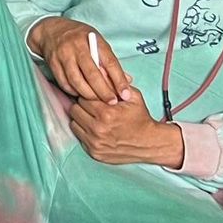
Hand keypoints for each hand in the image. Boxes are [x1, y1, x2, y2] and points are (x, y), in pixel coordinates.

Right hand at [29, 18, 132, 103]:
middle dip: (104, 92)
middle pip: (92, 74)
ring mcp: (64, 54)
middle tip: (112, 102)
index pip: (109, 62)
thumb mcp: (97, 41)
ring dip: (88, 94)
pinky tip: (80, 94)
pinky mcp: (53, 63)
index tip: (125, 94)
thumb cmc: (79, 37)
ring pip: (77, 81)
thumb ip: (110, 61)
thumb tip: (127, 80)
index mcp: (93, 40)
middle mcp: (78, 46)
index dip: (119, 79)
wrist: (52, 30)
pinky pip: (65, 83)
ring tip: (97, 101)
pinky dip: (74, 92)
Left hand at [69, 86, 184, 166]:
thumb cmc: (141, 119)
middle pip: (75, 110)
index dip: (88, 95)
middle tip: (92, 106)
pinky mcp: (93, 152)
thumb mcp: (132, 96)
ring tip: (93, 117)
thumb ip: (114, 83)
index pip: (83, 98)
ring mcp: (95, 142)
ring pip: (74, 123)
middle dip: (82, 106)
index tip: (94, 96)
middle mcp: (98, 129)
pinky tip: (94, 128)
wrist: (148, 143)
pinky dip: (84, 131)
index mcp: (107, 113)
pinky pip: (78, 137)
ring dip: (81, 118)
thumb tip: (99, 70)